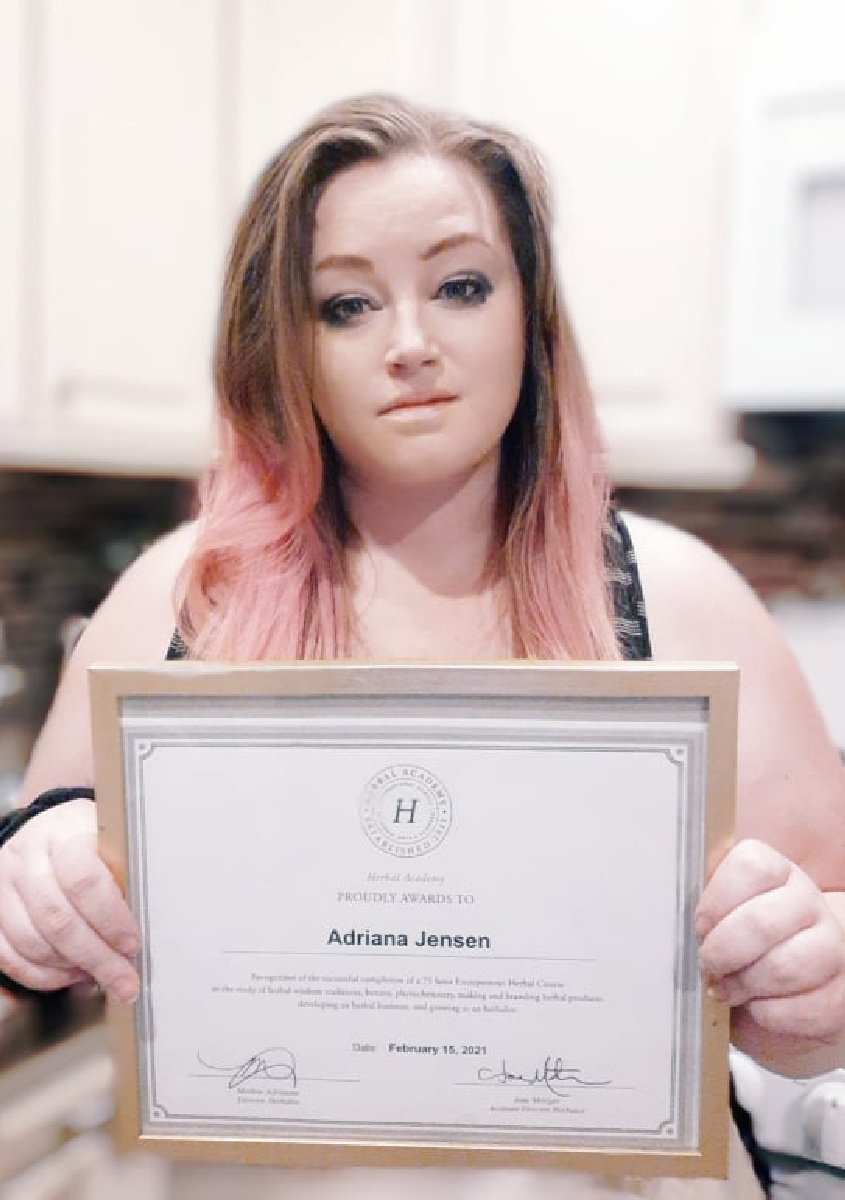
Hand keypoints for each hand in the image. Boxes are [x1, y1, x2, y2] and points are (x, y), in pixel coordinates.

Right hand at [0, 799, 140, 1000]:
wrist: (47, 832)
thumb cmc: (88, 841)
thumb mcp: (113, 843)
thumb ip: (124, 879)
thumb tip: (140, 930)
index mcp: (64, 833)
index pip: (83, 880)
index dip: (110, 918)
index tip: (132, 943)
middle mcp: (26, 857)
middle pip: (57, 918)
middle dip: (97, 957)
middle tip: (124, 978)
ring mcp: (4, 885)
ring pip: (31, 942)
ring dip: (70, 968)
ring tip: (101, 975)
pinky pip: (10, 956)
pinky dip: (43, 976)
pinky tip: (71, 976)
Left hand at [696, 839, 844, 1057]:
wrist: (782, 990)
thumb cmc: (737, 944)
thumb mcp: (717, 913)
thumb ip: (699, 905)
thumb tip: (655, 907)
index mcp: (775, 871)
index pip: (752, 866)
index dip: (717, 900)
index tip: (698, 926)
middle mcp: (808, 901)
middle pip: (763, 921)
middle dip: (723, 952)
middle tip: (707, 965)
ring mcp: (832, 945)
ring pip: (787, 966)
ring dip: (746, 986)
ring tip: (727, 990)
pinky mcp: (841, 991)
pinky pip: (808, 1008)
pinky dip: (770, 1015)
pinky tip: (756, 1009)